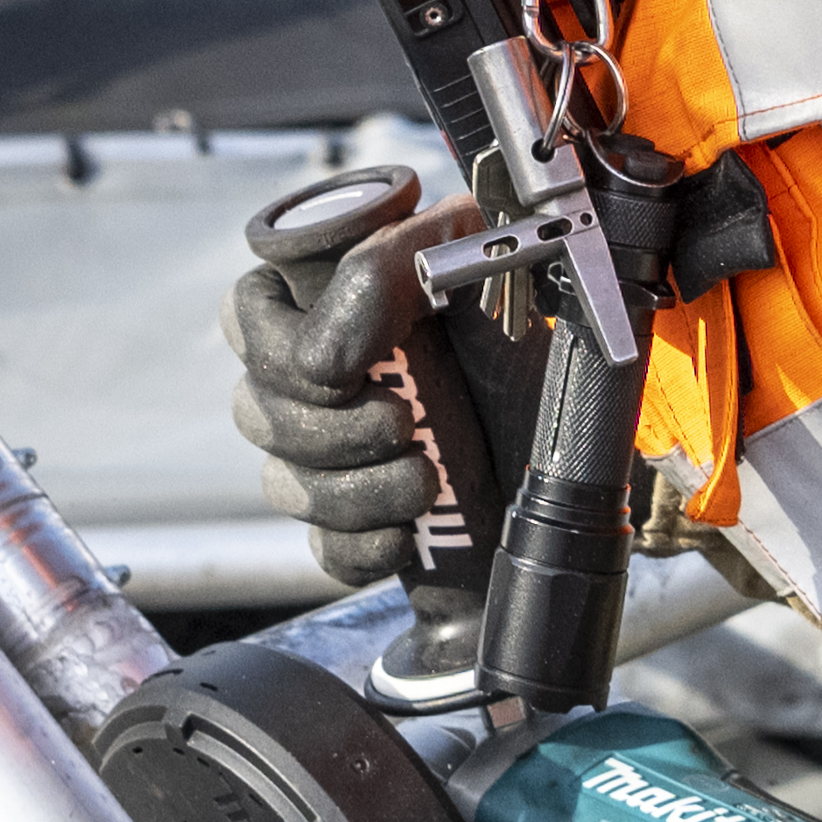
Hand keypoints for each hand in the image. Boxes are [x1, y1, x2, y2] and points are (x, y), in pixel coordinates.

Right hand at [223, 178, 517, 599]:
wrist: (575, 430)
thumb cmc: (518, 338)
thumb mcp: (468, 273)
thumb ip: (385, 272)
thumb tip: (322, 357)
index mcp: (324, 303)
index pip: (246, 314)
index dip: (277, 349)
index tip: (345, 372)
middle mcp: (308, 380)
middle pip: (258, 410)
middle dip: (328, 432)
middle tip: (401, 425)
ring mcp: (324, 457)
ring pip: (286, 485)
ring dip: (356, 491)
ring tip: (425, 481)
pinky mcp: (354, 524)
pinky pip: (323, 549)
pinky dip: (363, 547)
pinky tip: (405, 533)